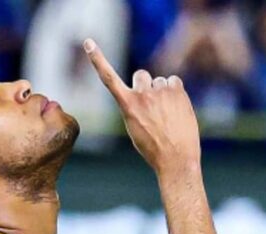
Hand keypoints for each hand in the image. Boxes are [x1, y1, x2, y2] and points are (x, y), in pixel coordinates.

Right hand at [83, 39, 200, 175]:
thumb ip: (135, 106)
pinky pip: (174, 81)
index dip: (98, 59)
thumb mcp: (134, 128)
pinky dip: (175, 91)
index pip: (109, 78)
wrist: (176, 159)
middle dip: (145, 85)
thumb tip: (147, 92)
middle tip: (153, 106)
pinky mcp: (177, 90)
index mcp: (127, 105)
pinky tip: (177, 108)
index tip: (88, 43)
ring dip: (162, 93)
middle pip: (141, 75)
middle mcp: (142, 95)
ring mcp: (160, 91)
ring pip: (160, 82)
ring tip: (168, 114)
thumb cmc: (153, 148)